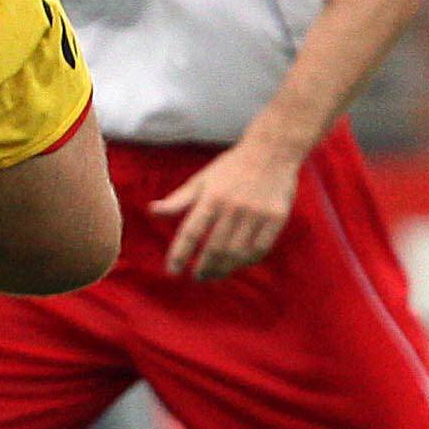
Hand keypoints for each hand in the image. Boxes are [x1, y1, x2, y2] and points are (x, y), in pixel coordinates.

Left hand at [150, 133, 300, 278]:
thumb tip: (152, 211)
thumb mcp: (201, 180)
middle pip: (215, 248)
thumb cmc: (230, 168)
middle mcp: (233, 206)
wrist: (271, 151)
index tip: (172, 271)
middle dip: (203, 268)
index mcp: (212, 196)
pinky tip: (237, 264)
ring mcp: (257, 213)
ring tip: (214, 274)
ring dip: (224, 268)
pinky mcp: (276, 218)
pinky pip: (260, 249)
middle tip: (197, 278)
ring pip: (237, 253)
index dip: (180, 254)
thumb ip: (178, 200)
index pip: (191, 232)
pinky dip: (247, 261)